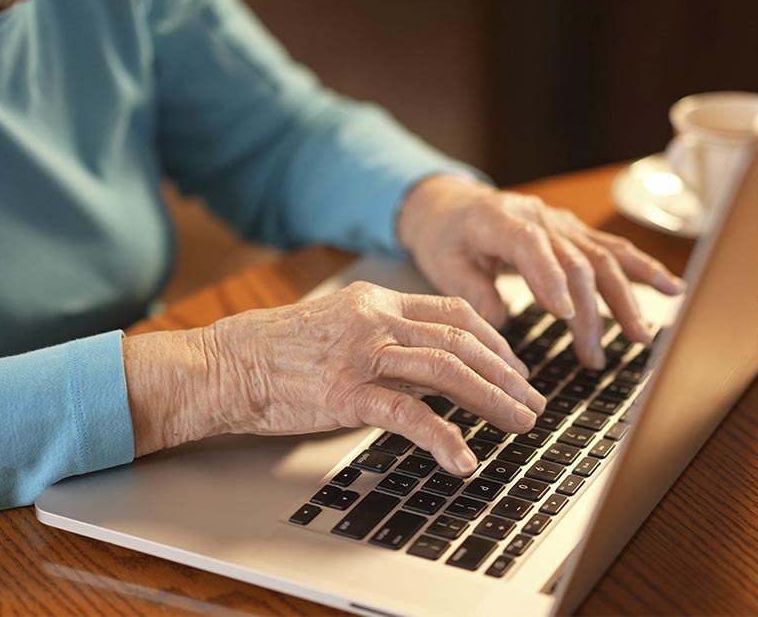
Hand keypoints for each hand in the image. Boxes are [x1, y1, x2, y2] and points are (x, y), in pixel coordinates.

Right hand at [122, 282, 545, 474]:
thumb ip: (384, 342)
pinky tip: (463, 458)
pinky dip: (444, 437)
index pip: (453, 313)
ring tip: (520, 423)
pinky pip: (409, 415)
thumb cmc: (274, 351)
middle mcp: (375, 319)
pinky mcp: (346, 393)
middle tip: (532, 399)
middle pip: (461, 340)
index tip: (515, 365)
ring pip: (448, 371)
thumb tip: (430, 371)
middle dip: (506, 373)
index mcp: (375, 300)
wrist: (224, 365)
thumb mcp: (337, 329)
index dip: (494, 340)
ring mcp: (362, 354)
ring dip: (493, 399)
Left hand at [397, 175, 684, 368]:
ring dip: (625, 299)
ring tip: (640, 336)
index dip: (549, 278)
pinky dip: (643, 270)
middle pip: (575, 261)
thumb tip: (500, 323)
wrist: (455, 206)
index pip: (531, 245)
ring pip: (602, 257)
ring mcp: (562, 224)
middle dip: (589, 312)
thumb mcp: (442, 265)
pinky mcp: (576, 232)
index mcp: (499, 219)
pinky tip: (671, 288)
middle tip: (593, 358)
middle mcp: (539, 217)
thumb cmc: (447, 238)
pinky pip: (613, 250)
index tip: (563, 315)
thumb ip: (471, 291)